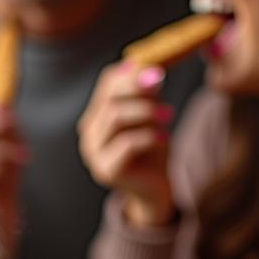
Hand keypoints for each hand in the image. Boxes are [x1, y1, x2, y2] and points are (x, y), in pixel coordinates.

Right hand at [77, 61, 175, 227]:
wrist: (154, 189)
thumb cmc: (152, 150)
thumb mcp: (151, 116)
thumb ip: (147, 95)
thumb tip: (150, 69)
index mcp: (98, 115)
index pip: (108, 83)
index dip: (134, 72)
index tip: (159, 70)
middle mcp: (90, 133)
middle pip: (110, 99)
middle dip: (139, 90)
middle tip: (163, 86)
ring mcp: (94, 153)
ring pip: (116, 117)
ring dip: (146, 112)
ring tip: (168, 116)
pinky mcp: (107, 169)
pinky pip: (126, 143)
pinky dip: (150, 136)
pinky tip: (164, 138)